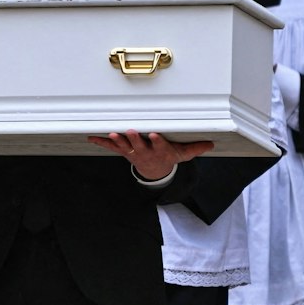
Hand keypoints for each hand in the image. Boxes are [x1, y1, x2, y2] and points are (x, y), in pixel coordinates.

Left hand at [87, 130, 215, 180]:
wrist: (156, 173)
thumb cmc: (169, 158)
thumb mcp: (183, 154)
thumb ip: (195, 148)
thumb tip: (211, 144)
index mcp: (160, 152)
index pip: (159, 146)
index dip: (157, 141)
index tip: (155, 135)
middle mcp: (146, 153)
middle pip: (140, 146)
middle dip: (135, 139)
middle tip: (130, 131)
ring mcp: (134, 153)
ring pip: (125, 147)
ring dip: (118, 141)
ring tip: (113, 134)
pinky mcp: (125, 152)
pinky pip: (112, 147)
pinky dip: (102, 142)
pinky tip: (92, 137)